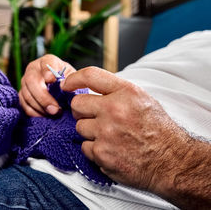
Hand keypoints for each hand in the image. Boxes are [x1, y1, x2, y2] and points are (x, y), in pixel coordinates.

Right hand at [19, 55, 74, 116]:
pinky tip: (45, 116)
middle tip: (55, 109)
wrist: (60, 88)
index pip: (46, 63)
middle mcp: (33, 69)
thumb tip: (63, 86)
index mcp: (47, 61)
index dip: (47, 71)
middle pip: (32, 81)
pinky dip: (34, 113)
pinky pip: (24, 105)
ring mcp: (25, 82)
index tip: (51, 79)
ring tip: (54, 114)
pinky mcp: (22, 95)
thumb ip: (70, 80)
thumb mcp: (72, 78)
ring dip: (40, 107)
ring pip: (27, 95)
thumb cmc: (67, 81)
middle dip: (43, 97)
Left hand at [61, 66, 193, 195]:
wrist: (171, 161)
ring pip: (79, 127)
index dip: (73, 79)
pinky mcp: (101, 153)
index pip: (90, 75)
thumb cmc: (157, 129)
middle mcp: (114, 109)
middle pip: (77, 104)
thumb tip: (88, 87)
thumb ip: (115, 91)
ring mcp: (106, 132)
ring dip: (89, 132)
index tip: (66, 85)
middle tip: (95, 117)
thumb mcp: (141, 99)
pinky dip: (94, 150)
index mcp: (126, 92)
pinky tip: (111, 149)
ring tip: (109, 136)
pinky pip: (84, 147)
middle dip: (82, 110)